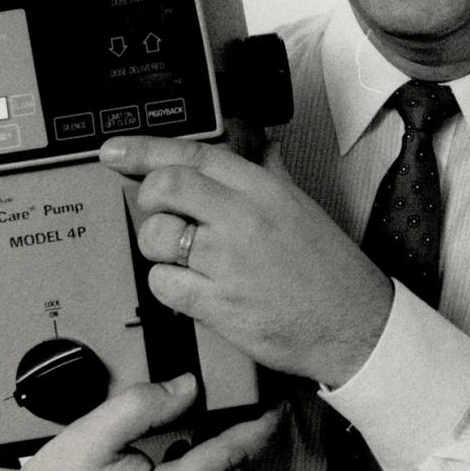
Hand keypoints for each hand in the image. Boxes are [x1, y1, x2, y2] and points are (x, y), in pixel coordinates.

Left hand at [100, 135, 392, 386]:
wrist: (354, 324)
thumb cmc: (332, 270)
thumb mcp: (305, 208)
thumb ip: (274, 174)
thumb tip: (262, 146)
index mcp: (265, 191)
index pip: (195, 154)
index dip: (145, 149)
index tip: (116, 151)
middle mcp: (244, 219)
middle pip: (165, 188)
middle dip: (150, 201)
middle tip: (162, 214)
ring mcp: (229, 262)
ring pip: (156, 237)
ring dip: (158, 248)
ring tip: (183, 258)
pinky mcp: (218, 304)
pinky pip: (163, 284)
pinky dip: (168, 285)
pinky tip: (191, 289)